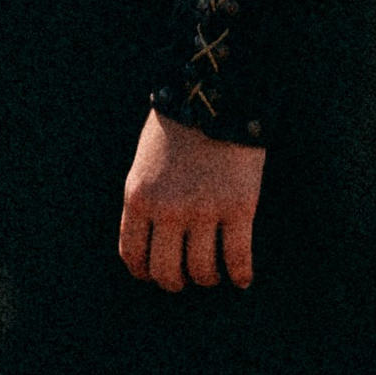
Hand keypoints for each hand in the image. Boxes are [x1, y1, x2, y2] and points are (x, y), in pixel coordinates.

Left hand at [119, 110, 263, 290]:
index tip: (155, 274)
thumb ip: (146, 198)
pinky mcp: (239, 207)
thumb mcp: (145, 160)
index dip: (144, 272)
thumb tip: (151, 238)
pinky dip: (240, 275)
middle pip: (166, 272)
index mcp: (139, 197)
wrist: (215, 93)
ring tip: (214, 273)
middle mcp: (168, 210)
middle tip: (185, 278)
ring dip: (208, 277)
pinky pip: (237, 258)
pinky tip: (242, 278)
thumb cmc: (178, 124)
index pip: (133, 255)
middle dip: (175, 281)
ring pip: (202, 270)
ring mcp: (204, 211)